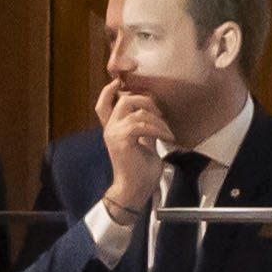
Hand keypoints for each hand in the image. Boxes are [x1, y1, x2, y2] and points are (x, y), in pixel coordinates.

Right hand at [97, 81, 172, 216]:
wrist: (135, 189)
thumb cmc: (140, 170)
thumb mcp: (144, 143)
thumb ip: (144, 127)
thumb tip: (154, 113)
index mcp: (113, 128)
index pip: (103, 103)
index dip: (109, 90)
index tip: (120, 81)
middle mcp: (110, 129)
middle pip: (124, 100)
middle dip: (146, 100)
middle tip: (160, 112)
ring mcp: (114, 134)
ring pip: (138, 112)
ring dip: (158, 120)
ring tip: (168, 132)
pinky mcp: (122, 140)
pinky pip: (142, 125)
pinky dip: (159, 129)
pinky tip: (167, 137)